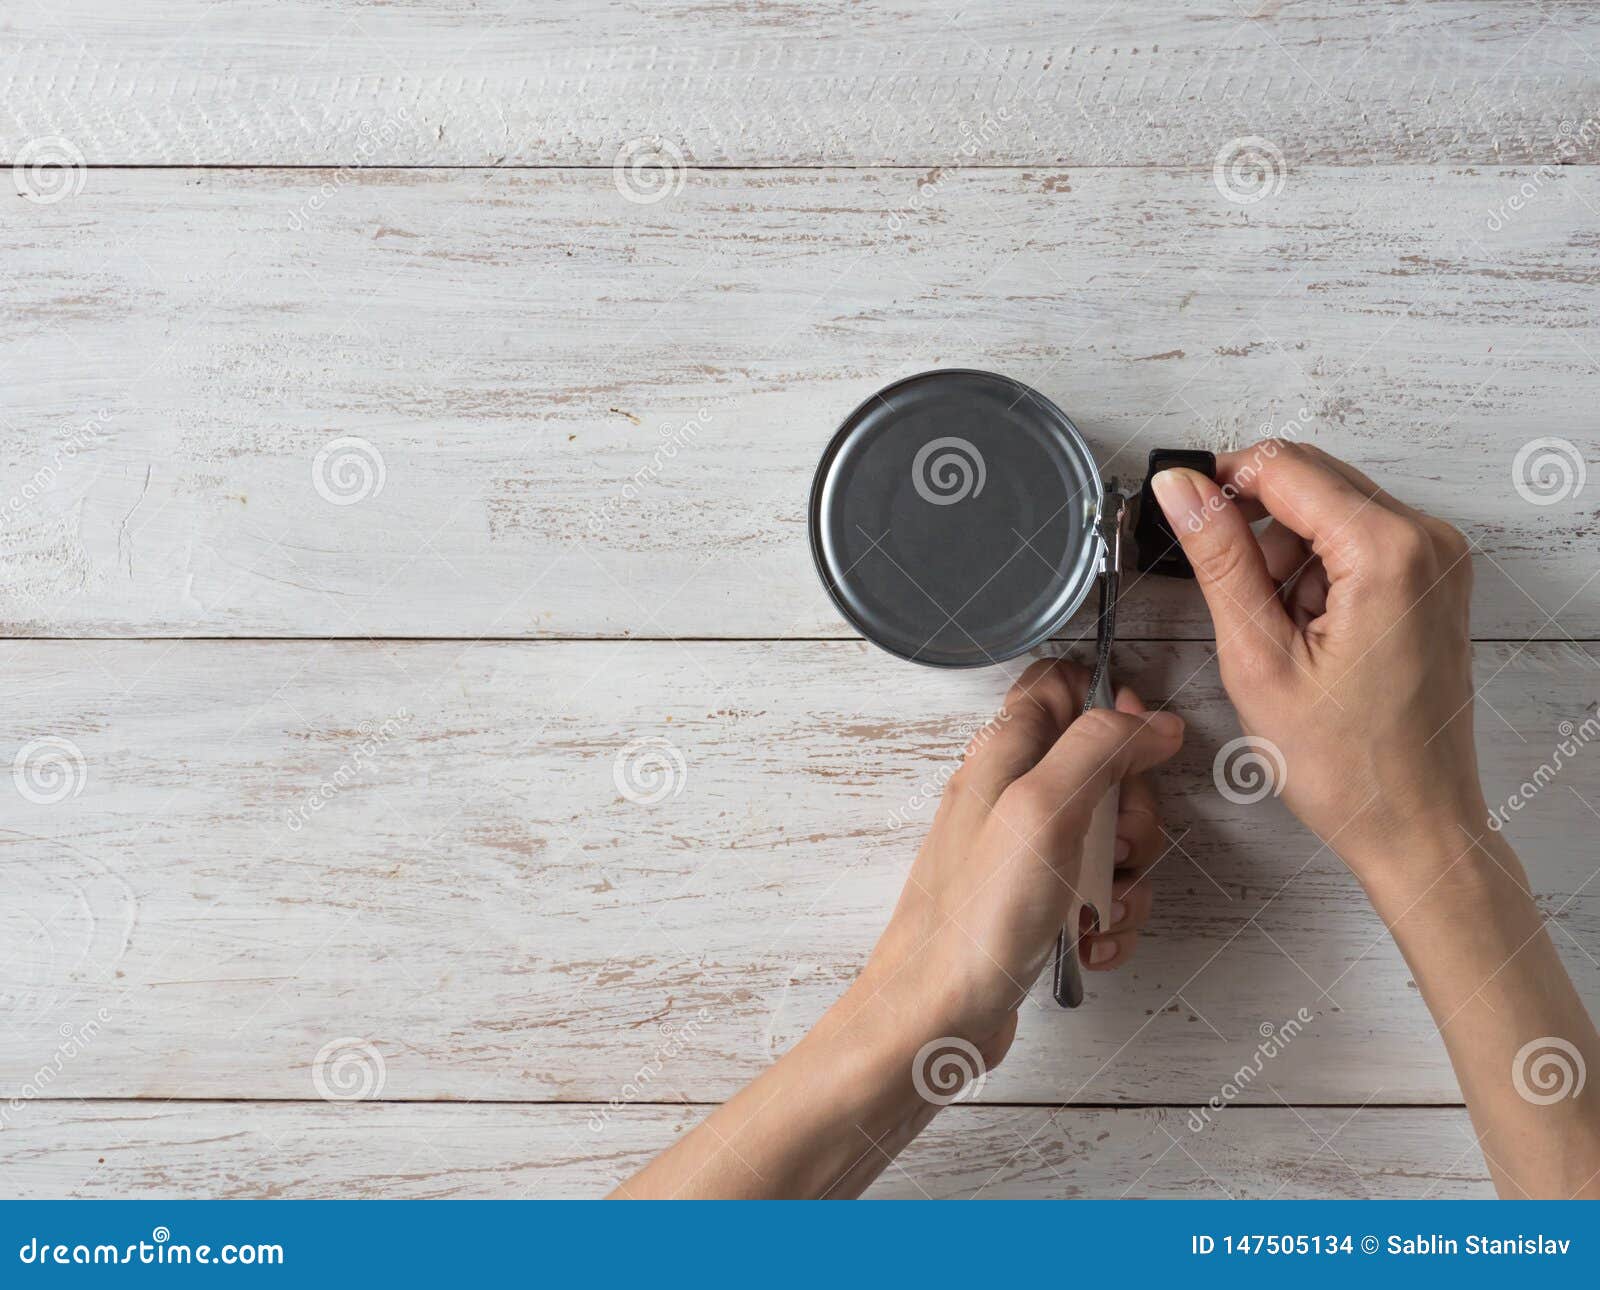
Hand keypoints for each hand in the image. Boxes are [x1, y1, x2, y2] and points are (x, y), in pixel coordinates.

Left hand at [856, 658, 1183, 1062]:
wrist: (935, 1018)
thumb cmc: (974, 917)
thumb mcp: (1042, 808)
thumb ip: (1098, 748)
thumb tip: (1152, 720)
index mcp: (1002, 757)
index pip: (1059, 688)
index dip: (1110, 705)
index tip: (1137, 750)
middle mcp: (1009, 797)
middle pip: (1102, 769)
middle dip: (1133, 812)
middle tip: (1117, 847)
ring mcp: (1022, 854)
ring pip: (1109, 838)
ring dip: (1126, 878)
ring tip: (1100, 908)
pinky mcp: (1033, 905)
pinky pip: (1096, 895)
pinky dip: (1108, 920)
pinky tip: (1090, 943)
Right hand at [1151, 440, 1480, 889]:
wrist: (1414, 824)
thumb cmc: (1346, 764)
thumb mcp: (1257, 656)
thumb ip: (1217, 558)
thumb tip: (1180, 488)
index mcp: (1390, 551)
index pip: (1284, 466)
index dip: (1219, 480)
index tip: (1177, 508)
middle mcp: (1428, 540)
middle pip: (1310, 479)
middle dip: (1255, 525)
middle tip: (1235, 601)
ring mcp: (1437, 558)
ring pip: (1328, 509)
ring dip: (1286, 555)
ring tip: (1282, 635)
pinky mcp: (1431, 579)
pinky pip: (1355, 541)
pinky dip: (1317, 573)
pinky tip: (1309, 632)